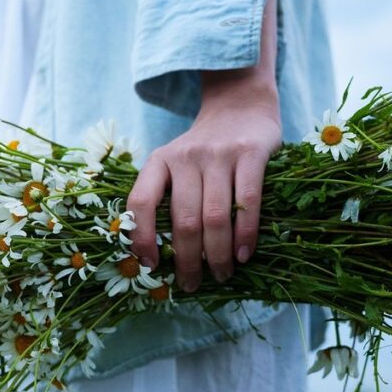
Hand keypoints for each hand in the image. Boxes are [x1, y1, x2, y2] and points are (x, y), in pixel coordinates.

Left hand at [126, 77, 279, 292]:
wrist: (239, 107)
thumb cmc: (202, 152)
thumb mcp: (173, 165)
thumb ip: (164, 199)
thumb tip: (157, 257)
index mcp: (158, 161)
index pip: (140, 202)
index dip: (142, 238)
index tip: (150, 266)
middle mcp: (185, 157)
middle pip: (183, 220)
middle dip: (187, 261)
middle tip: (192, 285)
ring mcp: (219, 154)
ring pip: (215, 216)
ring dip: (217, 255)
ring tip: (220, 275)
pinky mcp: (251, 154)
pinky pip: (248, 202)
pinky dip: (245, 234)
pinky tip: (243, 255)